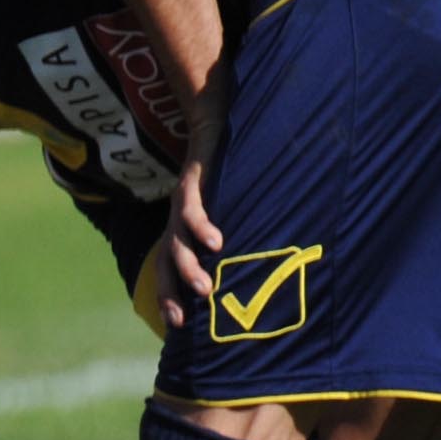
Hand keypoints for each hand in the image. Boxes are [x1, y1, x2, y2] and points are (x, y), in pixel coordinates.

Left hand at [158, 77, 229, 319]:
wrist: (218, 112)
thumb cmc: (235, 164)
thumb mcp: (237, 203)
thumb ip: (247, 230)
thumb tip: (273, 266)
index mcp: (186, 224)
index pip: (171, 265)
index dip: (171, 294)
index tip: (179, 328)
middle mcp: (179, 215)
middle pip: (167, 259)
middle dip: (172, 291)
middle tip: (183, 322)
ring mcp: (184, 196)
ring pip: (178, 237)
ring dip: (190, 266)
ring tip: (207, 291)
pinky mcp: (195, 176)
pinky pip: (193, 204)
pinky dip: (202, 224)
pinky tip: (217, 243)